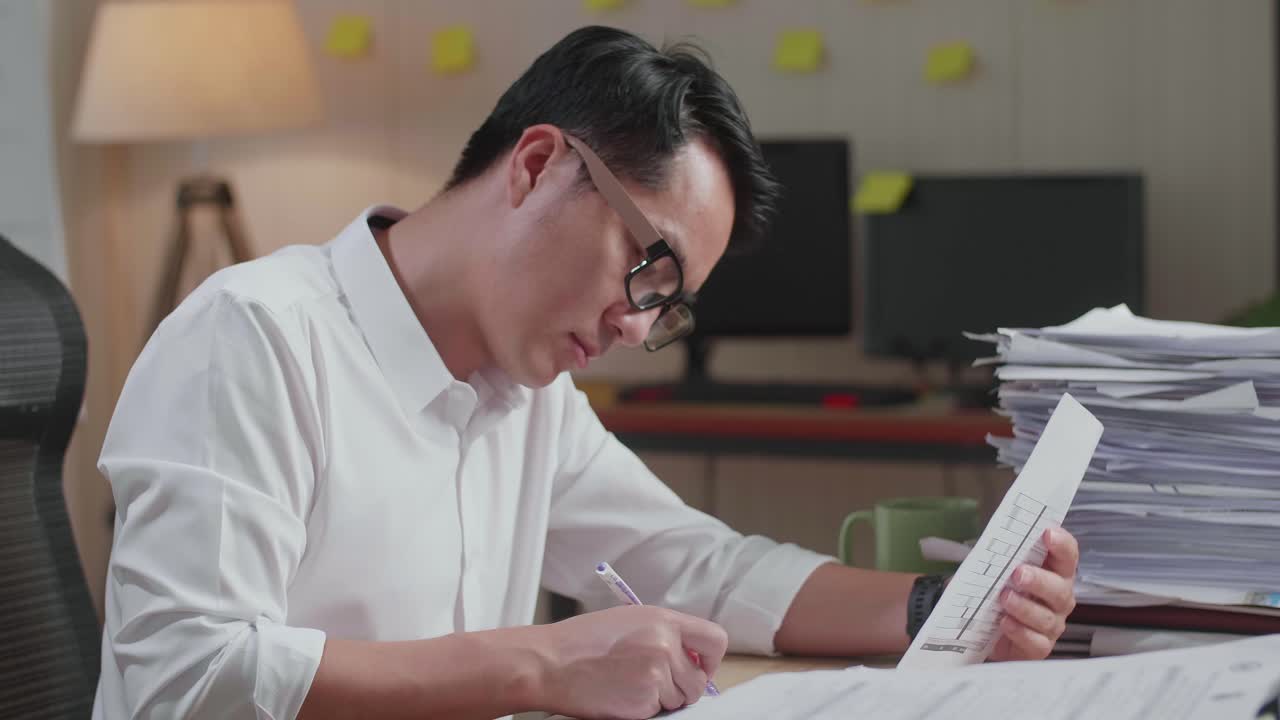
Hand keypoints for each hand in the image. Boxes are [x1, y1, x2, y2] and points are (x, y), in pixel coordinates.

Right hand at [534, 605, 727, 718]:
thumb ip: (663, 632)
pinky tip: (621, 695)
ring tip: (630, 684)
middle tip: (655, 683)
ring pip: (680, 699)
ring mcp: (657, 674)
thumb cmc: (582, 641)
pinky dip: (644, 709)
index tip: (700, 667)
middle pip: (699, 680)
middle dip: (682, 687)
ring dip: (662, 699)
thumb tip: (689, 653)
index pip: (715, 640)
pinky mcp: (645, 701)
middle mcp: (666, 645)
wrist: (551, 663)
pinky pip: (659, 712)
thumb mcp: (629, 620)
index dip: (710, 660)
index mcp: (663, 620)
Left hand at [990, 526, 1078, 660]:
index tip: (1048, 533)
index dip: (1062, 544)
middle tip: (1018, 573)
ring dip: (1025, 606)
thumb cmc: (998, 593)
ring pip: (1046, 617)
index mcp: (1054, 573)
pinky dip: (1020, 632)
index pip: (1067, 556)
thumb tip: (986, 549)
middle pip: (1060, 588)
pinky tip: (1005, 623)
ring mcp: (1051, 624)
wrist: (987, 632)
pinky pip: (1036, 642)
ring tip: (1004, 598)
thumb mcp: (996, 572)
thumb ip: (998, 560)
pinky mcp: (1039, 647)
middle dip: (1039, 580)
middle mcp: (1058, 598)